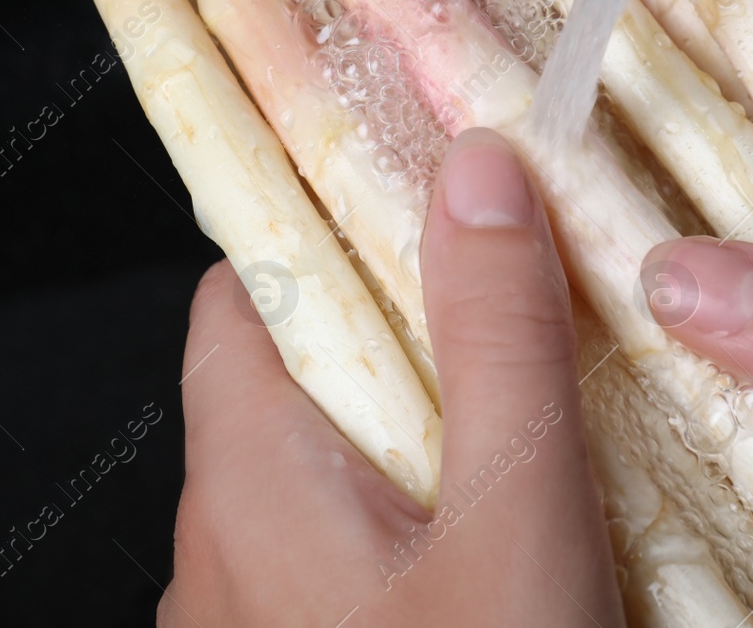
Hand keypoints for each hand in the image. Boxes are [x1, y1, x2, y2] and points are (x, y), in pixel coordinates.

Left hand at [160, 129, 622, 627]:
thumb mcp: (512, 517)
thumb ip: (496, 343)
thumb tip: (476, 170)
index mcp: (244, 475)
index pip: (246, 291)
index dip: (331, 229)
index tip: (425, 199)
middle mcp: (220, 542)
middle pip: (299, 379)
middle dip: (405, 333)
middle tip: (517, 304)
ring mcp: (251, 615)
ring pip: (328, 474)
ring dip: (418, 433)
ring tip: (532, 412)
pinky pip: (347, 557)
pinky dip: (416, 522)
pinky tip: (505, 541)